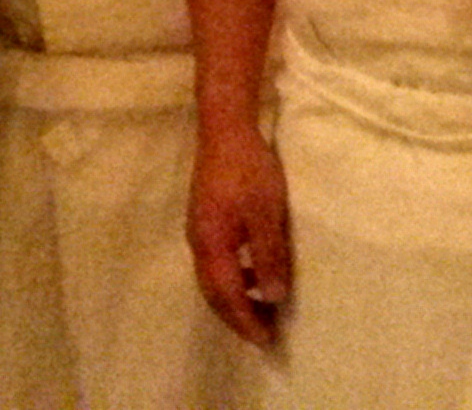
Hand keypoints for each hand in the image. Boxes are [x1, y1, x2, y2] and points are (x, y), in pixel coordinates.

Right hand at [186, 119, 290, 346]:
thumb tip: (273, 297)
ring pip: (212, 279)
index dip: (246, 321)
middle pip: (214, 293)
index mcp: (212, 246)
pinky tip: (252, 272)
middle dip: (237, 317)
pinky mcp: (203, 220)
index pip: (228, 296)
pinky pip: (214, 264)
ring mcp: (198, 231)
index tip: (265, 341)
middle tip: (262, 335)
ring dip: (234, 299)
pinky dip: (232, 279)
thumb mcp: (266, 214)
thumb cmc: (249, 171)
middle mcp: (199, 243)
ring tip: (261, 307)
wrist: (224, 130)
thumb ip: (268, 256)